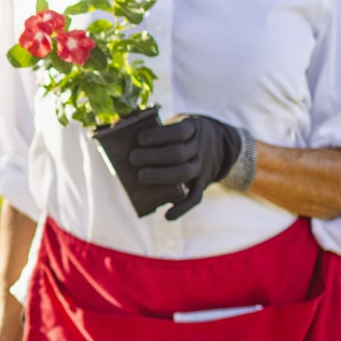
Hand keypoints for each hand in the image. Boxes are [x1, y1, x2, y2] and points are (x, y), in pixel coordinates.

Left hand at [128, 113, 246, 220]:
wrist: (219, 143)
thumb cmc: (184, 134)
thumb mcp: (178, 125)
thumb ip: (157, 130)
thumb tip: (121, 130)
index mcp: (194, 129)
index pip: (179, 131)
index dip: (158, 135)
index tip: (139, 139)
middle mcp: (200, 148)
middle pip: (178, 153)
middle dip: (153, 157)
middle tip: (133, 158)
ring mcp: (203, 167)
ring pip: (185, 173)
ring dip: (160, 176)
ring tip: (140, 176)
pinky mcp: (203, 183)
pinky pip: (196, 196)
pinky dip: (182, 208)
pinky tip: (168, 216)